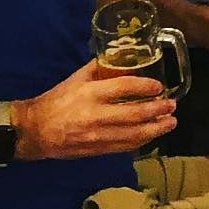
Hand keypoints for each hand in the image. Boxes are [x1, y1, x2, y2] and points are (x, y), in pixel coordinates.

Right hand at [15, 63, 176, 160]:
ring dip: (154, 129)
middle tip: (172, 106)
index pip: (124, 88)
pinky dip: (140, 142)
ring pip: (132, 135)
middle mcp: (96, 115)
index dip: (145, 86)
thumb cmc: (58, 99)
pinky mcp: (96, 151)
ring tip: (170, 123)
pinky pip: (123, 147)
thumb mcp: (77, 77)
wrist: (36, 130)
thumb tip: (122, 58)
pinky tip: (151, 136)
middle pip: (133, 114)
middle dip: (156, 111)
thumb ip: (100, 68)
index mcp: (90, 93)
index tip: (159, 86)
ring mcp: (97, 136)